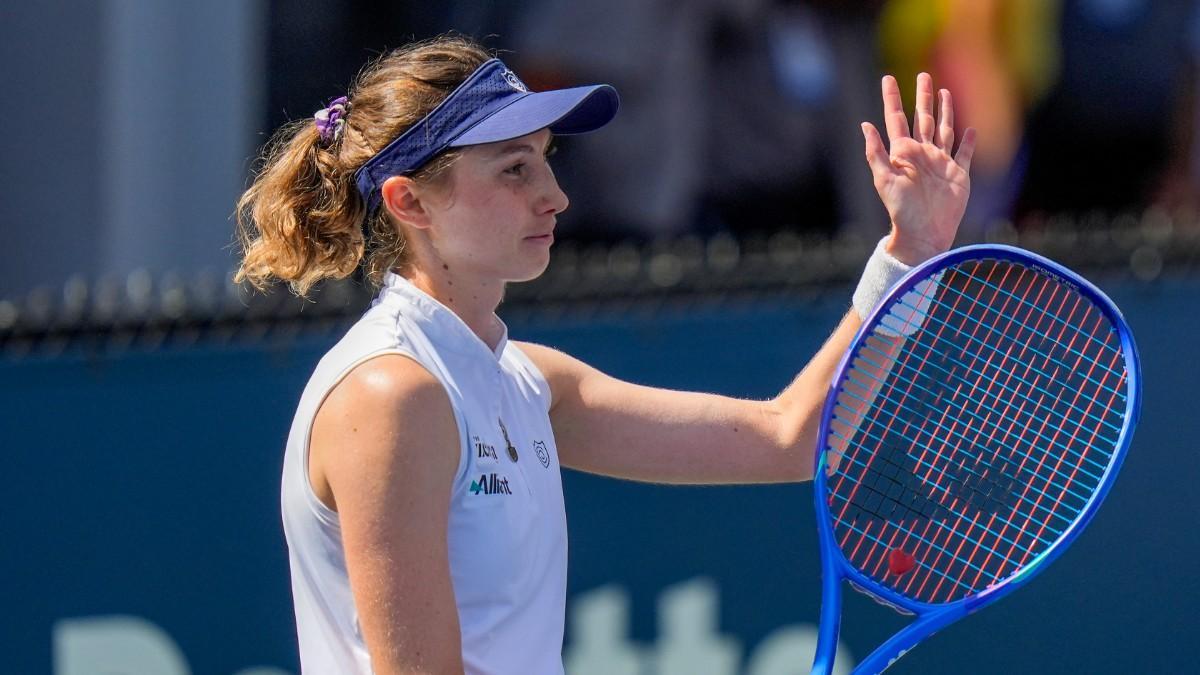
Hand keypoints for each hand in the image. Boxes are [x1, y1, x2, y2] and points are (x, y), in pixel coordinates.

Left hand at [862, 73, 975, 265]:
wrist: (925, 232)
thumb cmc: (901, 209)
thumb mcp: (884, 180)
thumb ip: (876, 153)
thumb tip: (865, 125)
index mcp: (903, 153)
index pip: (896, 119)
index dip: (892, 99)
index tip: (888, 79)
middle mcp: (922, 154)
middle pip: (923, 117)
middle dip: (922, 97)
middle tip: (922, 74)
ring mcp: (941, 162)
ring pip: (944, 129)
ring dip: (945, 111)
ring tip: (944, 92)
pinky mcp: (958, 174)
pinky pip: (965, 153)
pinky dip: (969, 141)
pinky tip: (970, 129)